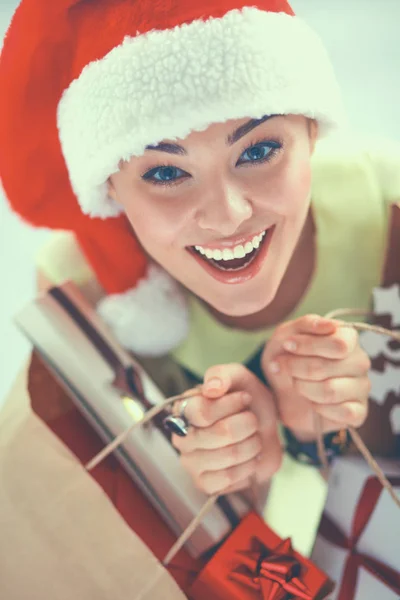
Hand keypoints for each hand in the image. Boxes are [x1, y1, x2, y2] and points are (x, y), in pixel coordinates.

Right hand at [171, 364, 281, 495]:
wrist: (264, 432)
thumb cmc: (248, 404)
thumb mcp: (239, 378)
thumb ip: (223, 375)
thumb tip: (211, 388)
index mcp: (185, 408)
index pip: (202, 411)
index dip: (230, 405)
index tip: (245, 399)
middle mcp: (182, 435)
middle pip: (220, 433)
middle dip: (248, 424)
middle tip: (252, 420)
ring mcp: (191, 462)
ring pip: (229, 455)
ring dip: (252, 444)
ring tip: (253, 438)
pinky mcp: (204, 483)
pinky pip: (230, 477)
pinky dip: (248, 466)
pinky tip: (249, 458)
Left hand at [261, 315, 370, 440]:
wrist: (279, 392)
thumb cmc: (287, 359)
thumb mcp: (286, 336)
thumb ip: (307, 324)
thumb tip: (330, 325)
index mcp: (348, 338)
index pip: (338, 343)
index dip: (308, 345)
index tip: (287, 345)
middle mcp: (359, 361)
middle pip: (327, 367)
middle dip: (296, 367)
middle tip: (281, 366)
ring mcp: (361, 387)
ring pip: (330, 390)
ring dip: (303, 388)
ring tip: (295, 384)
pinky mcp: (358, 412)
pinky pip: (342, 412)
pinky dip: (318, 408)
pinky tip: (311, 403)